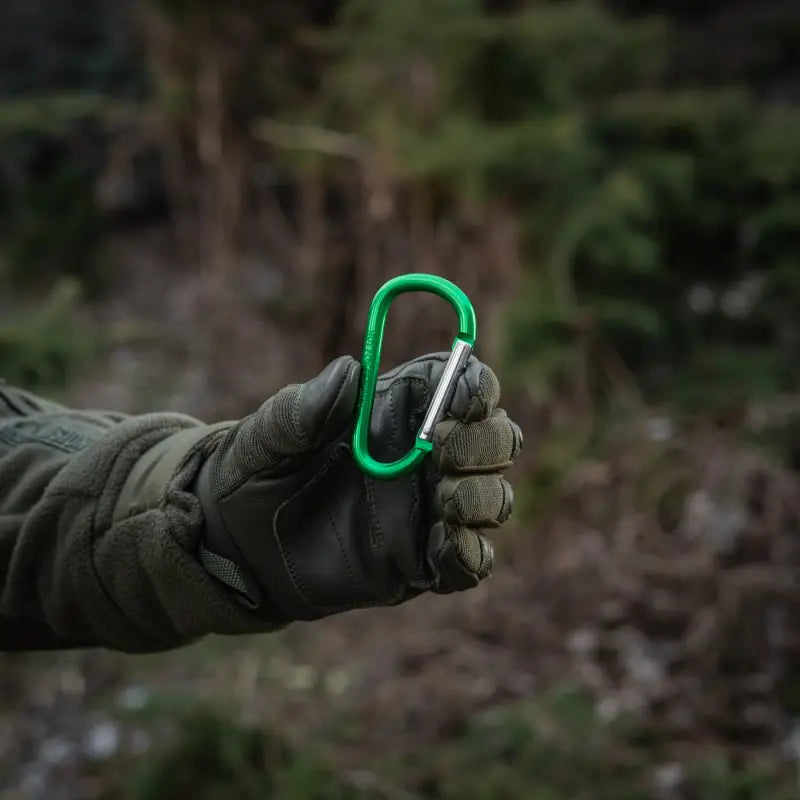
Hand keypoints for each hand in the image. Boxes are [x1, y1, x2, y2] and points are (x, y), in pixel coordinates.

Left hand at [195, 353, 521, 622]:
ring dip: (484, 495)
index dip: (477, 386)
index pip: (459, 384)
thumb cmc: (253, 471)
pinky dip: (472, 553)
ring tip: (446, 499)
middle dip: (487, 442)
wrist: (232, 544)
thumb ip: (305, 406)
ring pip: (491, 498)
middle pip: (492, 439)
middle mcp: (422, 457)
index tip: (468, 398)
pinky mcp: (419, 562)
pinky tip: (444, 544)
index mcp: (394, 410)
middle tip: (446, 452)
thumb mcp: (267, 434)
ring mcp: (424, 510)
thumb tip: (350, 370)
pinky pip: (468, 561)